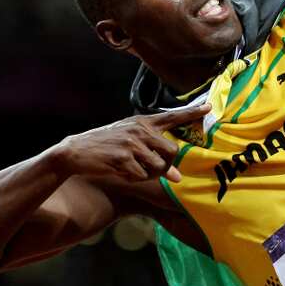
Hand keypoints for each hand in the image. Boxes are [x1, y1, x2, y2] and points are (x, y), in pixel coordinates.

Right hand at [47, 102, 210, 182]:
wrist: (75, 152)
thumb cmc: (107, 147)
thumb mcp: (130, 143)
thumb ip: (155, 155)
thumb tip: (178, 178)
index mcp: (143, 122)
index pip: (172, 116)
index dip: (192, 113)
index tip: (209, 107)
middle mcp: (140, 129)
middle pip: (173, 151)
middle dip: (167, 166)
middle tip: (151, 169)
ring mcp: (132, 142)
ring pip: (159, 167)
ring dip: (149, 175)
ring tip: (132, 169)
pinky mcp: (123, 157)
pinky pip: (142, 176)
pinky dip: (134, 179)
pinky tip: (121, 172)